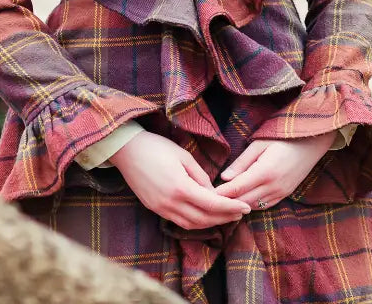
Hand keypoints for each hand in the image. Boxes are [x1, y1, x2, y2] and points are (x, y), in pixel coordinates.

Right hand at [109, 130, 250, 229]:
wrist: (127, 151)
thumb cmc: (157, 148)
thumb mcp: (184, 156)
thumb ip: (200, 176)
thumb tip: (213, 193)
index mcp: (180, 188)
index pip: (211, 204)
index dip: (230, 208)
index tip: (245, 208)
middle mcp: (170, 203)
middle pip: (203, 219)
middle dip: (224, 218)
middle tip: (240, 213)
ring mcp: (161, 209)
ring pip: (191, 225)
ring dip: (210, 223)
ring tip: (226, 216)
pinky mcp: (154, 209)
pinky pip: (179, 222)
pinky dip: (195, 222)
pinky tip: (204, 215)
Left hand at [214, 133, 333, 209]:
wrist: (312, 141)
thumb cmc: (283, 137)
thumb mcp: (260, 144)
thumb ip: (242, 162)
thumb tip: (224, 178)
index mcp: (264, 172)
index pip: (236, 189)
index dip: (219, 194)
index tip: (204, 195)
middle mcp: (273, 186)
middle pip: (242, 202)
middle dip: (225, 203)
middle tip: (208, 202)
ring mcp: (281, 193)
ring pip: (252, 206)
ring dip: (238, 206)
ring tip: (222, 203)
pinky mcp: (285, 195)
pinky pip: (264, 206)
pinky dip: (251, 205)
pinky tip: (242, 201)